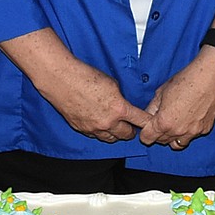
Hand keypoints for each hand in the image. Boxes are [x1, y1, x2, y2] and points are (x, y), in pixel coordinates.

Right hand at [30, 60, 150, 143]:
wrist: (62, 79)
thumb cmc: (85, 77)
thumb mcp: (112, 83)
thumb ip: (120, 96)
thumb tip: (122, 102)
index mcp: (119, 109)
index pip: (141, 121)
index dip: (148, 123)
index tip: (152, 124)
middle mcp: (108, 122)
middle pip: (126, 134)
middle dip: (131, 130)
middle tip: (132, 126)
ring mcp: (94, 128)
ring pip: (110, 138)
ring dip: (115, 133)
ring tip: (116, 126)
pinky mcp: (81, 129)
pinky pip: (95, 136)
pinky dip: (100, 132)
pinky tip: (100, 124)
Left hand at [139, 53, 214, 149]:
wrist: (211, 78)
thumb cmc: (186, 81)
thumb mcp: (161, 92)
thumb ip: (152, 108)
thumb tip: (148, 115)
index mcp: (163, 122)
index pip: (147, 138)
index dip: (145, 132)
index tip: (147, 127)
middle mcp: (177, 131)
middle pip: (161, 141)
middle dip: (158, 133)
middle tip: (160, 120)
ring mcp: (192, 133)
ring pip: (177, 144)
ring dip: (173, 137)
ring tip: (174, 124)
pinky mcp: (204, 130)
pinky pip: (192, 136)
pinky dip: (188, 131)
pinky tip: (189, 118)